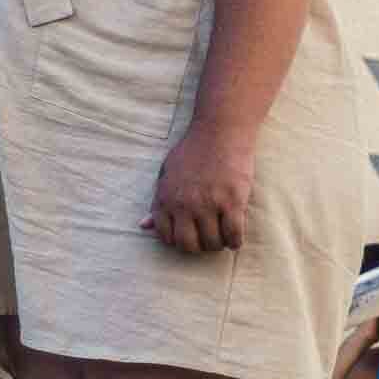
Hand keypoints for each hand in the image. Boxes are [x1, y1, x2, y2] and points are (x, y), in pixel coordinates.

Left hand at [147, 120, 251, 257]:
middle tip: (207, 239)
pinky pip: (233, 235)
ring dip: (218, 244)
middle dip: (198, 247)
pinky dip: (235, 241)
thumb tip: (143, 226)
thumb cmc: (192, 152)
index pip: (166, 236)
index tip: (189, 236)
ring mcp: (209, 203)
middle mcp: (184, 204)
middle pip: (188, 245)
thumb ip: (157, 202)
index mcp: (166, 197)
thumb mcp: (166, 174)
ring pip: (212, 243)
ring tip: (222, 236)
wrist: (220, 131)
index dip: (178, 241)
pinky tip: (235, 237)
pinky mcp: (232, 201)